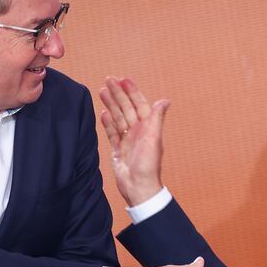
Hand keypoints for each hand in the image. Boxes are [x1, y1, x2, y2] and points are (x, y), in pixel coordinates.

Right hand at [99, 76, 169, 205]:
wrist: (138, 187)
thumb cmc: (148, 165)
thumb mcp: (153, 139)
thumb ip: (156, 119)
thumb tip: (164, 100)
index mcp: (147, 127)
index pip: (139, 104)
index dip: (132, 91)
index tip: (123, 79)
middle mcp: (138, 131)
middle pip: (126, 108)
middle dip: (118, 93)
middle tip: (108, 79)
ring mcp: (128, 140)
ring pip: (118, 118)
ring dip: (111, 104)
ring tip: (102, 91)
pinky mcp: (118, 149)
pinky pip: (112, 132)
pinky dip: (108, 122)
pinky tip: (103, 113)